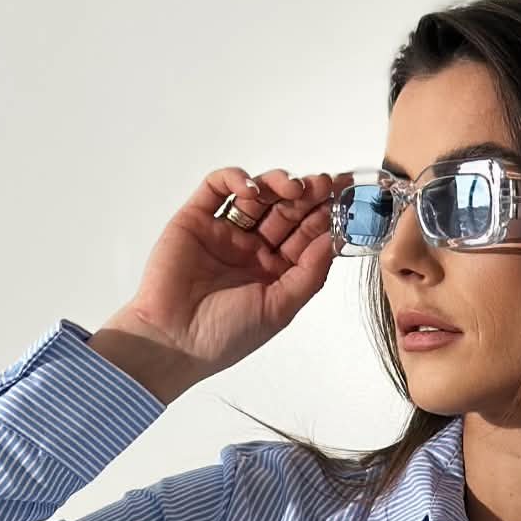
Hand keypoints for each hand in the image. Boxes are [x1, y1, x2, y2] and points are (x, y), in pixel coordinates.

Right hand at [115, 166, 355, 383]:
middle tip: (327, 183)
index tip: (345, 202)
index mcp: (274, 273)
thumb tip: (334, 239)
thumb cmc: (225, 334)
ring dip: (278, 184)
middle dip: (308, 195)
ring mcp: (224, 232)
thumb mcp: (280, 308)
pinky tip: (252, 189)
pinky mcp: (195, 219)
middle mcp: (251, 250)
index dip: (325, 217)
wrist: (174, 340)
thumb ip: (309, 273)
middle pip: (285, 211)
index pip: (305, 236)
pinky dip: (236, 179)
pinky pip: (217, 188)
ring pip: (257, 195)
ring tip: (295, 187)